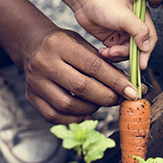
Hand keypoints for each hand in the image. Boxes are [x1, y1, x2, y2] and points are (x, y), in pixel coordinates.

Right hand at [22, 28, 140, 124]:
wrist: (33, 47)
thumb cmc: (64, 46)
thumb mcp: (83, 45)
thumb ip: (105, 64)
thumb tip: (131, 87)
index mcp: (59, 44)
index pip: (93, 66)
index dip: (115, 82)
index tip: (132, 92)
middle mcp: (44, 63)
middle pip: (81, 87)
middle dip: (106, 97)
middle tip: (118, 100)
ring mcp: (35, 82)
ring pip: (68, 105)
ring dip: (91, 108)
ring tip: (100, 103)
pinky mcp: (31, 97)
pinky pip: (54, 116)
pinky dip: (75, 118)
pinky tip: (86, 112)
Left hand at [70, 0, 157, 68]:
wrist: (84, 2)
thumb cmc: (105, 4)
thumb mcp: (125, 16)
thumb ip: (139, 31)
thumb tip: (146, 47)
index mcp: (142, 18)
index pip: (150, 39)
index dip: (146, 53)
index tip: (141, 65)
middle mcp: (134, 27)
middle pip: (137, 49)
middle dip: (125, 53)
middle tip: (113, 52)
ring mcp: (123, 35)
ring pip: (125, 53)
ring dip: (116, 55)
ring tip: (106, 51)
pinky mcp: (112, 40)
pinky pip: (115, 53)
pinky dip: (109, 55)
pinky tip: (102, 51)